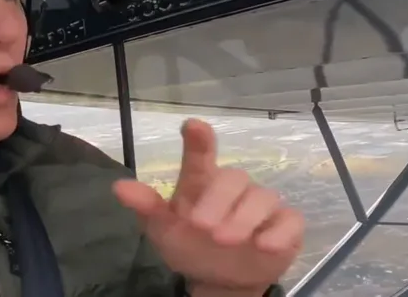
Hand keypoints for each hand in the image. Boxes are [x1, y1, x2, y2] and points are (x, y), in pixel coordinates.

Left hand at [113, 119, 303, 294]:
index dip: (199, 141)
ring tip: (225, 239)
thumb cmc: (190, 245)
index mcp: (201, 183)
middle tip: (202, 226)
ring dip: (244, 217)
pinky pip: (290, 221)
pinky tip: (265, 245)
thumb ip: (146, 208)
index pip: (200, 156)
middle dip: (218, 201)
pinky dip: (279, 232)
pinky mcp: (285, 227)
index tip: (193, 126)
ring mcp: (261, 206)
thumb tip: (118, 187)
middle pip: (233, 179)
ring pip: (262, 197)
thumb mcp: (163, 230)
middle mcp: (233, 189)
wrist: (219, 280)